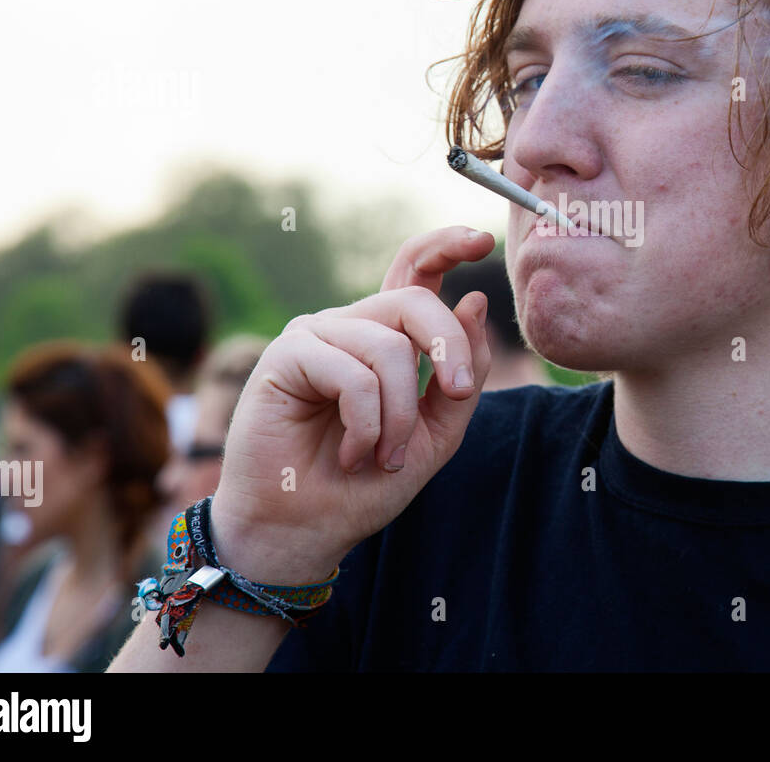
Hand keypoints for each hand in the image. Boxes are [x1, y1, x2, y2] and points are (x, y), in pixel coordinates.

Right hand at [208, 226, 495, 582]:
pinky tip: (351, 454)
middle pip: (415, 301)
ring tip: (385, 458)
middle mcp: (352, 327)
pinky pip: (352, 374)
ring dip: (400, 414)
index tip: (482, 240)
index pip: (415, 271)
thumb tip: (474, 301)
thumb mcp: (435, 433)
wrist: (307, 530)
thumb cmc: (366, 484)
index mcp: (387, 338)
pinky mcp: (287, 355)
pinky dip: (366, 424)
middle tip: (457, 397)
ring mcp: (317, 336)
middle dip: (449, 348)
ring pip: (389, 346)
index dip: (446, 247)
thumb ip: (461, 375)